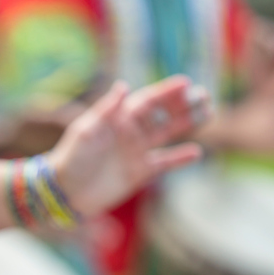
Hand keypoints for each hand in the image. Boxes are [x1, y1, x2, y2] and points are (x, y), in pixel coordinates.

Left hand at [49, 76, 207, 217]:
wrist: (65, 192)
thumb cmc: (70, 158)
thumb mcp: (85, 130)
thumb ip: (106, 109)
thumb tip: (124, 86)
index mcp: (117, 118)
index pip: (147, 101)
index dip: (166, 91)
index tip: (186, 82)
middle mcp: (130, 132)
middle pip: (161, 114)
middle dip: (182, 104)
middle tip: (205, 94)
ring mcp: (136, 152)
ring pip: (167, 134)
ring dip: (187, 124)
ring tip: (208, 113)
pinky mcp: (139, 173)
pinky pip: (164, 163)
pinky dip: (179, 158)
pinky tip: (196, 151)